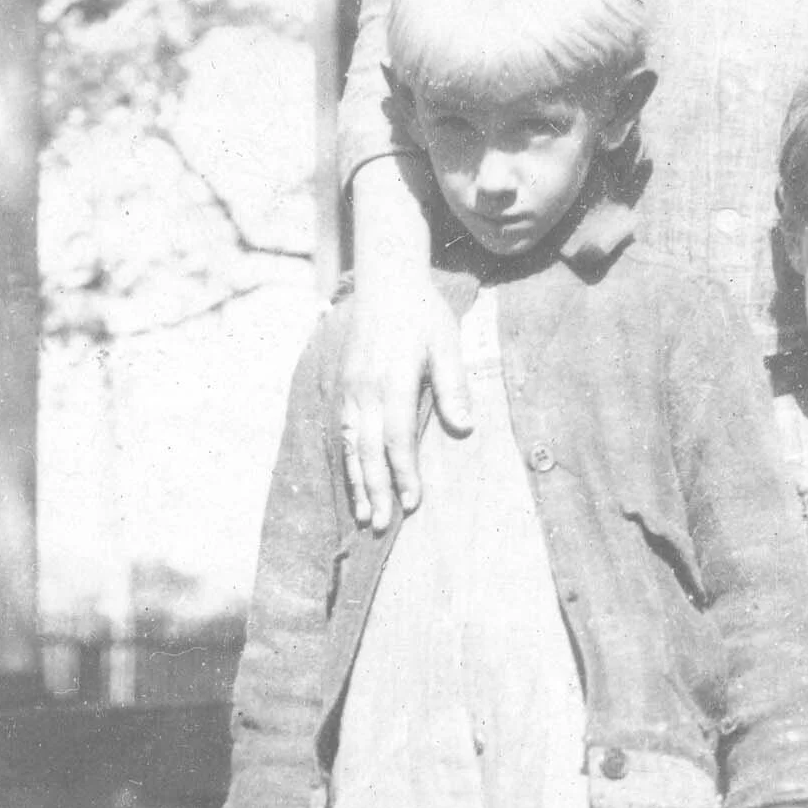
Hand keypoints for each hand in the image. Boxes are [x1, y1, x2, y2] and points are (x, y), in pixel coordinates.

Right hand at [339, 280, 468, 529]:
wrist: (385, 283)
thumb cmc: (423, 313)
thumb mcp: (447, 342)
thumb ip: (452, 385)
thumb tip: (465, 427)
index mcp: (392, 380)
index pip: (397, 437)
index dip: (404, 473)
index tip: (413, 502)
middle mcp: (364, 389)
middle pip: (369, 449)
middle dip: (377, 489)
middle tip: (383, 524)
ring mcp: (349, 389)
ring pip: (351, 444)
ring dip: (357, 482)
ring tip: (365, 515)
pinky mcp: (342, 387)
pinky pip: (342, 431)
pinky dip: (347, 460)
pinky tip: (353, 481)